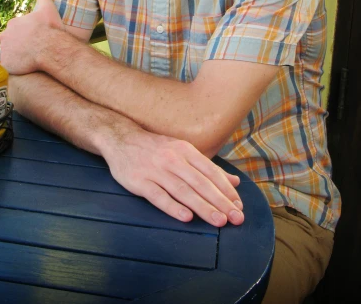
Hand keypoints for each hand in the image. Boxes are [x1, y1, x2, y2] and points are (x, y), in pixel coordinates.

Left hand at [0, 0, 62, 75]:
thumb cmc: (50, 29)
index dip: (26, 34)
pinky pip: (8, 66)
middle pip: (11, 41)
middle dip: (19, 45)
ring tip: (29, 60)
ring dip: (16, 56)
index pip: (17, 29)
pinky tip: (24, 67)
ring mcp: (4, 51)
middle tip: (33, 50)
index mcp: (13, 23)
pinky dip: (14, 67)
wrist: (51, 50)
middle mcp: (5, 36)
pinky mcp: (6, 65)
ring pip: (9, 54)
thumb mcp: (47, 8)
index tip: (35, 38)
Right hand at [101, 126, 243, 227]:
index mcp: (185, 150)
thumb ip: (208, 168)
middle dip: (220, 201)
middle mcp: (173, 159)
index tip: (239, 206)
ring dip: (202, 206)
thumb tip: (234, 182)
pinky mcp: (140, 181)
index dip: (226, 189)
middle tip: (235, 218)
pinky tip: (186, 217)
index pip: (210, 172)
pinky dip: (173, 206)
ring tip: (218, 221)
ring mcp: (156, 170)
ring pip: (183, 190)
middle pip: (200, 183)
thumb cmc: (156, 148)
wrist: (120, 138)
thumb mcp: (183, 150)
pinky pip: (158, 196)